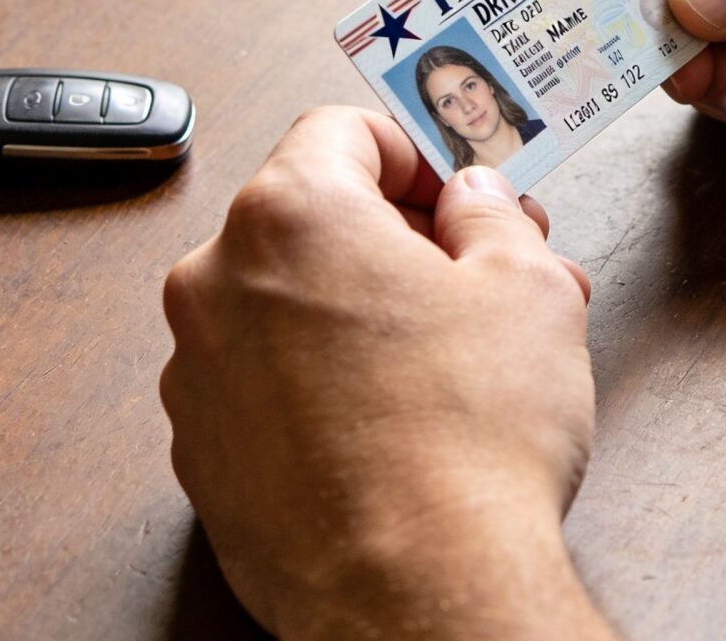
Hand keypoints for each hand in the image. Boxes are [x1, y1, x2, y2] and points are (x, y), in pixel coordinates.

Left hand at [160, 108, 609, 639]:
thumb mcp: (529, 288)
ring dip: (359, 312)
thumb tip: (473, 201)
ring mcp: (197, 376)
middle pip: (309, 218)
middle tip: (477, 272)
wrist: (418, 595)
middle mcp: (218, 284)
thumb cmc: (468, 443)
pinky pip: (262, 386)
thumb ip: (493, 217)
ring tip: (450, 359)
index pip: (342, 130)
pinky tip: (394, 422)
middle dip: (398, 238)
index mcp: (291, 215)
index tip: (458, 188)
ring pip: (284, 306)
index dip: (417, 150)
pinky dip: (319, 385)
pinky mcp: (200, 458)